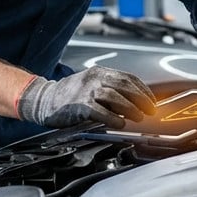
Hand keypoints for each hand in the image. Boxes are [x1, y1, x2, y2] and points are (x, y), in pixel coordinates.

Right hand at [17, 66, 156, 128]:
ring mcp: (87, 91)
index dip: (143, 89)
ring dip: (131, 108)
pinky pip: (101, 111)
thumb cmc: (69, 96)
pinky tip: (120, 124)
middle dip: (141, 99)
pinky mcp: (80, 105)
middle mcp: (94, 78)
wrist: (44, 100)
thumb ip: (110, 92)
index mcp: (99, 72)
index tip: (152, 100)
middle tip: (151, 110)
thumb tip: (133, 104)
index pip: (128, 78)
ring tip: (139, 117)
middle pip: (125, 86)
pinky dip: (113, 118)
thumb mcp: (91, 87)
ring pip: (115, 97)